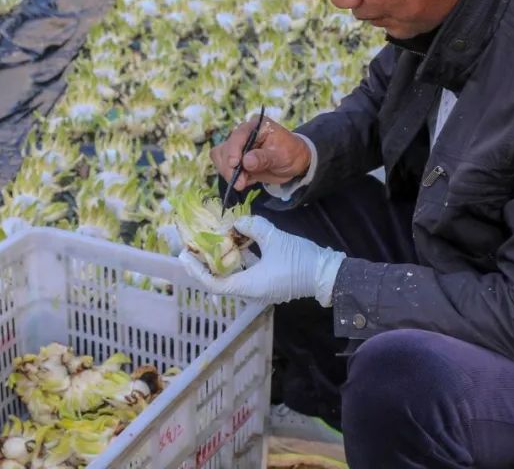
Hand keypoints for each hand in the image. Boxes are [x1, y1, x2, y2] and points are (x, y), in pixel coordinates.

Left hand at [179, 216, 345, 306]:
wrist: (329, 275)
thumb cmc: (300, 260)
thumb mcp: (274, 238)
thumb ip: (251, 227)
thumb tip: (236, 221)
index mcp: (249, 287)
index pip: (213, 283)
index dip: (196, 270)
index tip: (184, 255)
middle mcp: (251, 292)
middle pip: (220, 280)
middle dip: (206, 263)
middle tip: (194, 246)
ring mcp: (260, 290)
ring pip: (234, 275)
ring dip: (223, 260)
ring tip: (211, 241)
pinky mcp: (268, 284)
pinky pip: (246, 273)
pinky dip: (239, 260)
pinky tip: (237, 242)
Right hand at [210, 117, 311, 190]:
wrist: (294, 162)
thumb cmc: (291, 153)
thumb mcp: (282, 156)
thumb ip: (264, 158)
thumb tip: (246, 162)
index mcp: (256, 126)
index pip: (238, 135)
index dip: (233, 149)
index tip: (234, 164)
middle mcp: (243, 134)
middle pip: (225, 148)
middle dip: (229, 167)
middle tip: (240, 183)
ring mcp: (237, 146)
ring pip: (220, 157)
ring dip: (228, 172)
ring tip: (243, 183)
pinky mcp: (235, 159)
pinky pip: (224, 166)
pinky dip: (232, 176)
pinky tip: (246, 180)